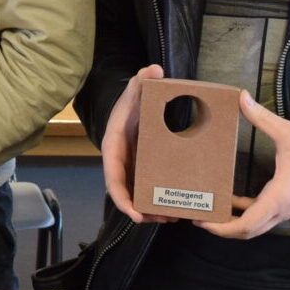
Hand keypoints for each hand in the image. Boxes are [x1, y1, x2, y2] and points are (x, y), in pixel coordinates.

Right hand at [101, 64, 170, 223]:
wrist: (138, 104)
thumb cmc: (134, 99)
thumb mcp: (136, 89)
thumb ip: (142, 79)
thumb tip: (153, 70)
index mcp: (114, 147)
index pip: (113, 177)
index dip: (122, 198)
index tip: (135, 214)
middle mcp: (121, 161)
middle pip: (126, 193)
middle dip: (141, 210)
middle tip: (164, 219)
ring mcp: (133, 167)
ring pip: (138, 195)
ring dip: (153, 210)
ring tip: (173, 218)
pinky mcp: (145, 169)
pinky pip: (149, 189)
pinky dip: (159, 201)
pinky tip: (177, 209)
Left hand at [193, 91, 289, 239]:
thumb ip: (263, 117)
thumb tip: (241, 97)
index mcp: (278, 197)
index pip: (247, 224)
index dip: (222, 228)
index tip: (203, 221)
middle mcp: (279, 210)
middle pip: (246, 232)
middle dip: (220, 229)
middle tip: (197, 217)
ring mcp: (281, 211)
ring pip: (252, 228)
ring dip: (230, 224)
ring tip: (207, 212)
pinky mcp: (282, 206)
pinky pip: (258, 217)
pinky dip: (241, 214)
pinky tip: (228, 201)